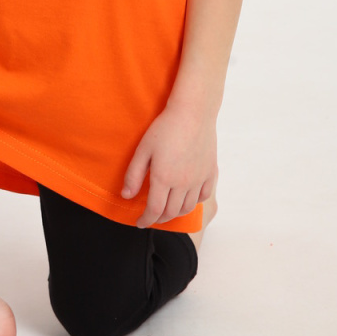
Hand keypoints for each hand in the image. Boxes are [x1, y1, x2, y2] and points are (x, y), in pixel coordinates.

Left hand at [121, 103, 217, 227]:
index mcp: (164, 179)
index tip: (140, 223)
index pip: (155, 210)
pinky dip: (194, 202)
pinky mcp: (210, 172)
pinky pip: (203, 195)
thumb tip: (126, 196)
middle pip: (171, 212)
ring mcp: (199, 179)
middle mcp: (183, 183)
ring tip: (167, 210)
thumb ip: (134, 175)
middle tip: (151, 217)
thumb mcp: (143, 150)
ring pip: (188, 207)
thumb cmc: (165, 128)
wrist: (193, 113)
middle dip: (159, 219)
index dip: (146, 220)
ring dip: (176, 213)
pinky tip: (187, 198)